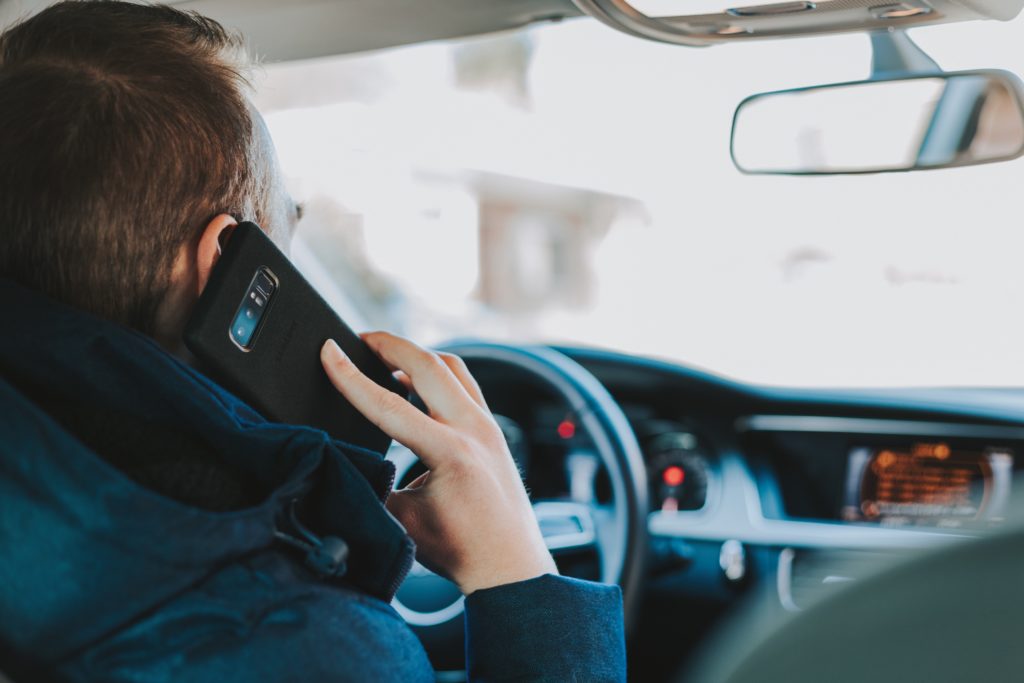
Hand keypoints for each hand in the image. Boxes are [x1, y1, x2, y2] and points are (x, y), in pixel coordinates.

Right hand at [321, 333, 557, 594]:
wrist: (510, 566)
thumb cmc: (461, 550)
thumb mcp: (402, 519)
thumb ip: (372, 483)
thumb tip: (344, 457)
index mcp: (450, 452)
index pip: (388, 403)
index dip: (350, 376)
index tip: (327, 351)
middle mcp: (475, 430)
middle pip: (428, 363)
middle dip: (389, 344)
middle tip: (358, 338)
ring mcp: (489, 426)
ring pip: (452, 367)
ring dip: (416, 355)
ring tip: (384, 356)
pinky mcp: (494, 429)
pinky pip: (465, 384)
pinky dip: (438, 373)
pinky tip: (416, 382)